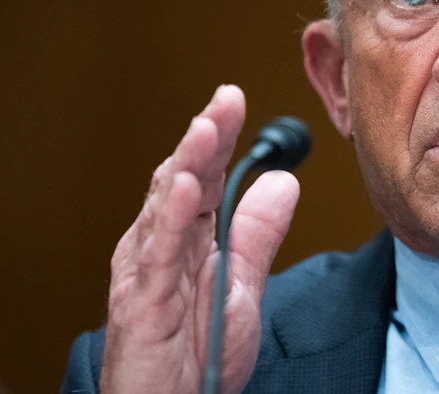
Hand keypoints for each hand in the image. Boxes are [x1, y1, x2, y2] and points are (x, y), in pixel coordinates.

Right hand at [100, 85, 299, 393]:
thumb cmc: (197, 354)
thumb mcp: (241, 284)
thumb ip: (257, 234)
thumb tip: (282, 182)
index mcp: (185, 238)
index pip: (203, 175)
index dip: (219, 136)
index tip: (235, 98)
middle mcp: (161, 246)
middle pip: (183, 179)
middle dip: (205, 137)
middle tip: (227, 99)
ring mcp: (148, 272)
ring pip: (165, 207)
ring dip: (187, 164)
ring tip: (207, 127)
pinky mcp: (141, 304)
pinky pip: (157, 256)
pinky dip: (168, 219)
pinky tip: (183, 188)